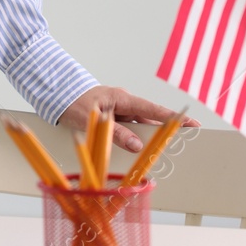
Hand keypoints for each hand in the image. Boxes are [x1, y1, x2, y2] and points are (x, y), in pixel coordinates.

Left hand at [58, 85, 197, 152]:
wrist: (53, 92)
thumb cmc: (70, 101)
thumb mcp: (92, 120)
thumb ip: (115, 134)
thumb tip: (138, 146)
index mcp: (122, 98)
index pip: (153, 109)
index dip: (173, 118)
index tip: (192, 124)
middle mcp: (123, 102)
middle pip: (147, 120)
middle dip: (159, 133)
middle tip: (175, 146)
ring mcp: (117, 108)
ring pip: (136, 126)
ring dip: (140, 138)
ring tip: (148, 153)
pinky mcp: (111, 115)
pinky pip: (125, 128)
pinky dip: (128, 138)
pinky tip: (128, 150)